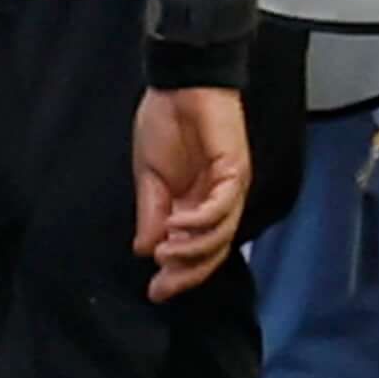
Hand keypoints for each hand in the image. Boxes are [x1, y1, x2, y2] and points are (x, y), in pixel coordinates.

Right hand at [133, 83, 249, 296]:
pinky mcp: (234, 171)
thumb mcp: (147, 176)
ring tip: (164, 253)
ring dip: (193, 250)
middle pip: (213, 251)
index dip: (178, 274)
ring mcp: (229, 188)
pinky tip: (177, 224)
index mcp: (196, 204)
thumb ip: (151, 213)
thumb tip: (144, 249)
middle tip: (162, 286)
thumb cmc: (163, 124)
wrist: (178, 85)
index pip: (196, 249)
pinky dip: (200, 221)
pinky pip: (221, 206)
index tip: (154, 292)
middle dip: (188, 273)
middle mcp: (218, 202)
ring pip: (221, 234)